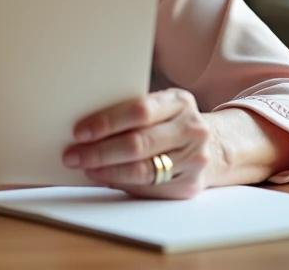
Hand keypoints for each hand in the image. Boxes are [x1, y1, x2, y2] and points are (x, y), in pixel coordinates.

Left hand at [63, 88, 213, 199]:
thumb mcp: (162, 107)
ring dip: (106, 171)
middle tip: (73, 155)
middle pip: (137, 143)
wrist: (215, 148)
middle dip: (99, 151)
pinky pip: (148, 188)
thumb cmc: (173, 124)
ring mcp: (194, 160)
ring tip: (86, 167)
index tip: (79, 131)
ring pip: (141, 170)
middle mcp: (191, 130)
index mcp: (179, 102)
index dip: (106, 122)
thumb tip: (85, 128)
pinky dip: (122, 183)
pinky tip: (105, 178)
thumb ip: (133, 112)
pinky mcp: (189, 186)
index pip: (139, 111)